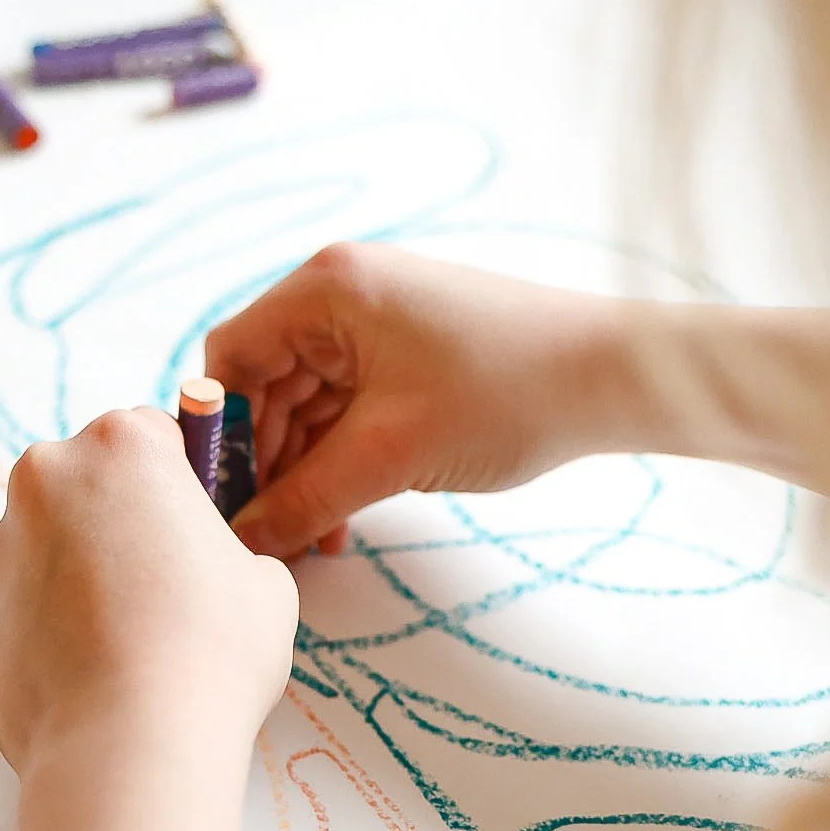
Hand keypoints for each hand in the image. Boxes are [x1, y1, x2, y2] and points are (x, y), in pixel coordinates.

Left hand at [0, 408, 298, 771]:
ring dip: (89, 568)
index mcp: (120, 444)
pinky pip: (32, 598)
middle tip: (171, 580)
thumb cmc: (210, 649)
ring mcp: (4, 544)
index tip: (198, 520)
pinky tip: (100, 666)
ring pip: (57, 539)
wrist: (126, 744)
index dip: (184, 479)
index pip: (154, 433)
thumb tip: (207, 566)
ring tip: (137, 634)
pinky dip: (60, 619)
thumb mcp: (264, 582)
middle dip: (127, 517)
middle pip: (94, 480)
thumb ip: (231, 549)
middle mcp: (47, 477)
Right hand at [205, 242, 645, 558]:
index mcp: (326, 289)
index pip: (230, 357)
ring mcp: (376, 324)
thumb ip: (304, 497)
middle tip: (265, 538)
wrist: (609, 379)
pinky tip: (343, 521)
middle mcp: (343, 295)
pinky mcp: (407, 356)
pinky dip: (338, 463)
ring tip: (312, 541)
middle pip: (265, 385)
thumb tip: (244, 540)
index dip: (219, 433)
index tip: (222, 501)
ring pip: (305, 406)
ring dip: (302, 474)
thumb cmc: (505, 394)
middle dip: (264, 464)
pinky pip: (346, 412)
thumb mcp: (389, 455)